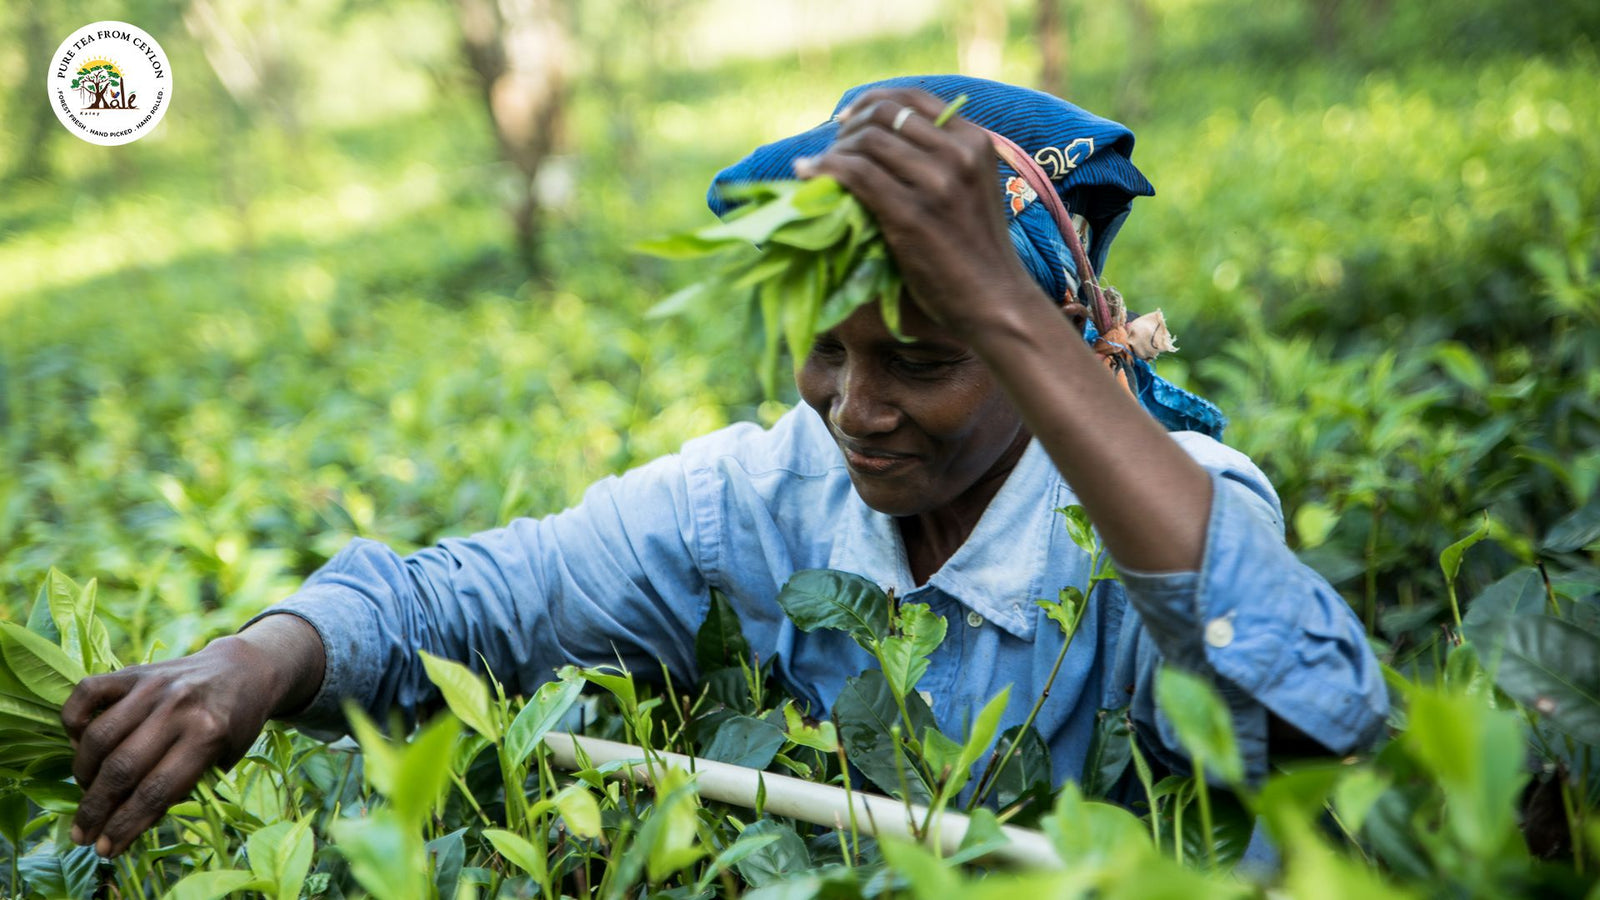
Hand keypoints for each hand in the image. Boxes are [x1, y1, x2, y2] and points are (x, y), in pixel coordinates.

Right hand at [61, 614, 323, 856]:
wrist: (243, 670)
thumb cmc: (233, 725)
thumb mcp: (223, 761)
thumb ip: (182, 788)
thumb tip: (129, 821)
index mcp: (208, 735)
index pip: (156, 792)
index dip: (125, 826)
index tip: (105, 849)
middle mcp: (178, 709)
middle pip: (122, 769)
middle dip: (96, 810)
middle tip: (83, 833)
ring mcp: (153, 687)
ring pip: (99, 737)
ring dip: (83, 773)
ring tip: (86, 791)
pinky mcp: (134, 671)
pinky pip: (87, 693)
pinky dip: (72, 721)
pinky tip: (79, 744)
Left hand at [795, 87, 1047, 330]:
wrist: (995, 300)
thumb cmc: (977, 250)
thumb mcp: (973, 188)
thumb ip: (942, 159)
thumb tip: (879, 138)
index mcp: (974, 141)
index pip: (912, 97)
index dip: (871, 100)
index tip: (847, 120)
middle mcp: (958, 153)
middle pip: (884, 114)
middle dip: (849, 127)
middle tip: (832, 149)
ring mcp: (937, 183)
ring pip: (866, 141)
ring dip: (834, 151)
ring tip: (819, 168)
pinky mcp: (911, 214)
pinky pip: (856, 174)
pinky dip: (824, 169)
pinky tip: (807, 174)